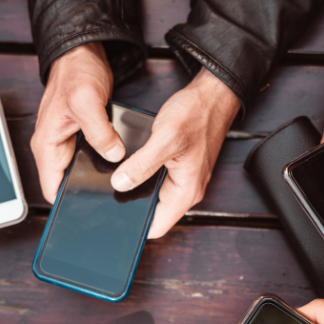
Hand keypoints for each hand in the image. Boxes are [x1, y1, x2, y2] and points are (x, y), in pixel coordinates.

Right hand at [31, 42, 124, 201]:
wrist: (82, 52)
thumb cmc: (76, 72)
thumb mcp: (87, 102)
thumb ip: (100, 132)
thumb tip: (114, 156)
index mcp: (46, 144)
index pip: (50, 189)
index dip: (66, 204)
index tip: (88, 213)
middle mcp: (54, 147)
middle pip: (67, 184)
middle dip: (86, 193)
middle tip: (111, 201)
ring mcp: (68, 143)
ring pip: (80, 172)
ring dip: (97, 178)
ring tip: (119, 187)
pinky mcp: (82, 137)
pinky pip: (90, 159)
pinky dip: (103, 164)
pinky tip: (120, 167)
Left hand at [110, 68, 240, 237]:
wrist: (213, 96)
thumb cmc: (197, 114)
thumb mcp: (165, 138)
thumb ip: (141, 164)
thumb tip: (119, 184)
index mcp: (185, 191)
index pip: (157, 227)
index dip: (136, 227)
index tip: (115, 220)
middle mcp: (186, 190)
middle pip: (153, 212)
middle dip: (132, 207)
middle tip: (110, 195)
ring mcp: (183, 179)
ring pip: (153, 195)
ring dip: (137, 189)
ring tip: (119, 178)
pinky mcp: (179, 168)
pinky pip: (157, 180)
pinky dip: (143, 174)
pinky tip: (131, 164)